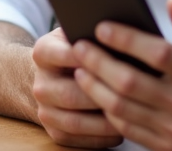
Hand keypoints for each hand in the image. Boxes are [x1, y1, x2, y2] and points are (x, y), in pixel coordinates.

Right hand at [31, 27, 123, 147]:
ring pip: (75, 121)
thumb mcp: (76, 33)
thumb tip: (124, 32)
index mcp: (44, 52)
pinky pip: (78, 140)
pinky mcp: (54, 132)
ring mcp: (44, 110)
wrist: (52, 76)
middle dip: (101, 96)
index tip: (114, 58)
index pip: (63, 54)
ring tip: (131, 115)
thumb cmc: (76, 51)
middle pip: (70, 94)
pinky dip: (101, 138)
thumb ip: (90, 31)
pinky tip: (122, 128)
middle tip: (131, 95)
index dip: (89, 58)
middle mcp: (40, 83)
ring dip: (104, 122)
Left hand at [71, 0, 171, 150]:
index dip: (125, 39)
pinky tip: (99, 94)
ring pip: (123, 109)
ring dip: (96, 87)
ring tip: (81, 68)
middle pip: (131, 83)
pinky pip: (130, 131)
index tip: (101, 26)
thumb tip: (171, 2)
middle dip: (98, 62)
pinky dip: (110, 112)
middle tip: (79, 45)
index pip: (156, 54)